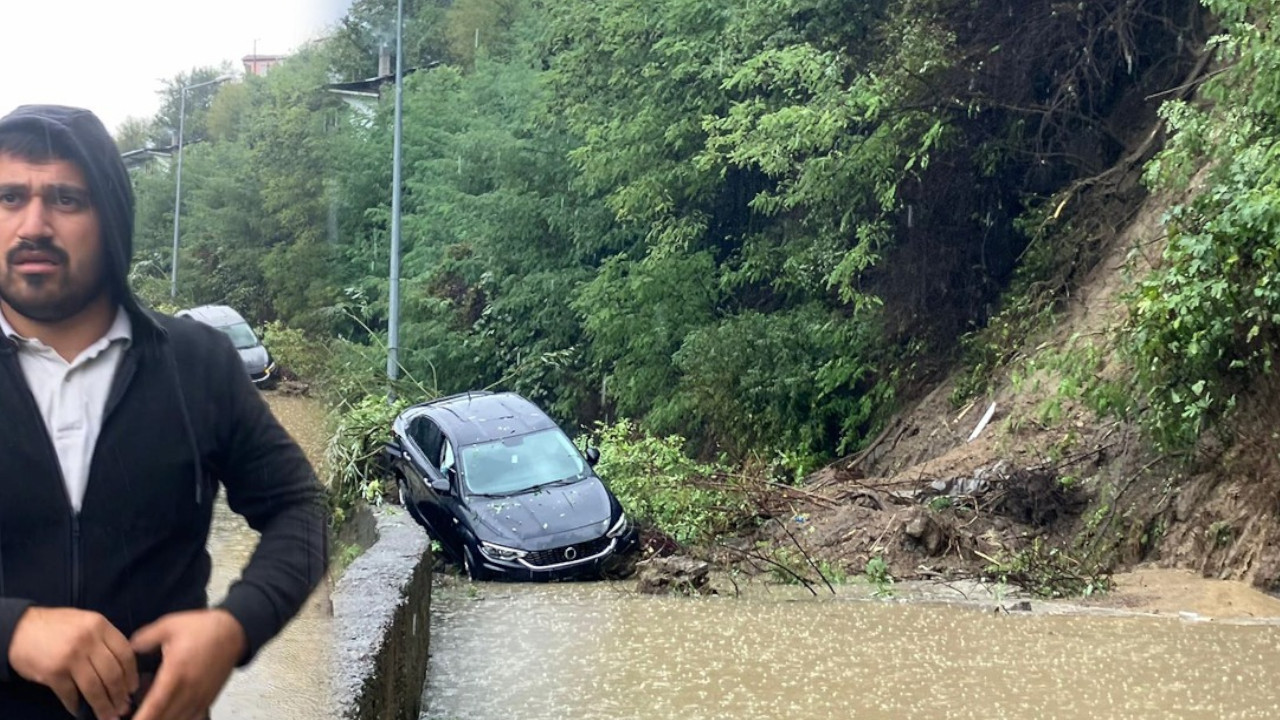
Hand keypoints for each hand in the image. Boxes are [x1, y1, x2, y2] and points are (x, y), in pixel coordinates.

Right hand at [8, 606, 138, 719]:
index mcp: (100, 626)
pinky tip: (80, 710)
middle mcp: (88, 640)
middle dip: (119, 695)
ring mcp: (71, 657)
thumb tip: (123, 671)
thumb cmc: (57, 626)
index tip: (133, 688)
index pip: (125, 654)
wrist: (20, 629)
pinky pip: (71, 694)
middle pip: (113, 674)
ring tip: (108, 716)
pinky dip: (77, 705)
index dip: (132, 675)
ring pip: (95, 688)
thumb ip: (104, 640)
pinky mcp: (53, 672)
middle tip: (122, 707)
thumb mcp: (86, 622)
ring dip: (103, 706)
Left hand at [129, 610, 245, 719]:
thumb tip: (128, 649)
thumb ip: (144, 638)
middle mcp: (189, 689)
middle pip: (164, 718)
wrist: (233, 631)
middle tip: (130, 717)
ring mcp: (200, 697)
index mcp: (176, 672)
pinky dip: (178, 719)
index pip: (155, 704)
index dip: (142, 718)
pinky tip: (169, 714)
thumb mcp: (169, 625)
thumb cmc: (202, 628)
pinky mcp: (208, 699)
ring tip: (149, 714)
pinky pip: (191, 718)